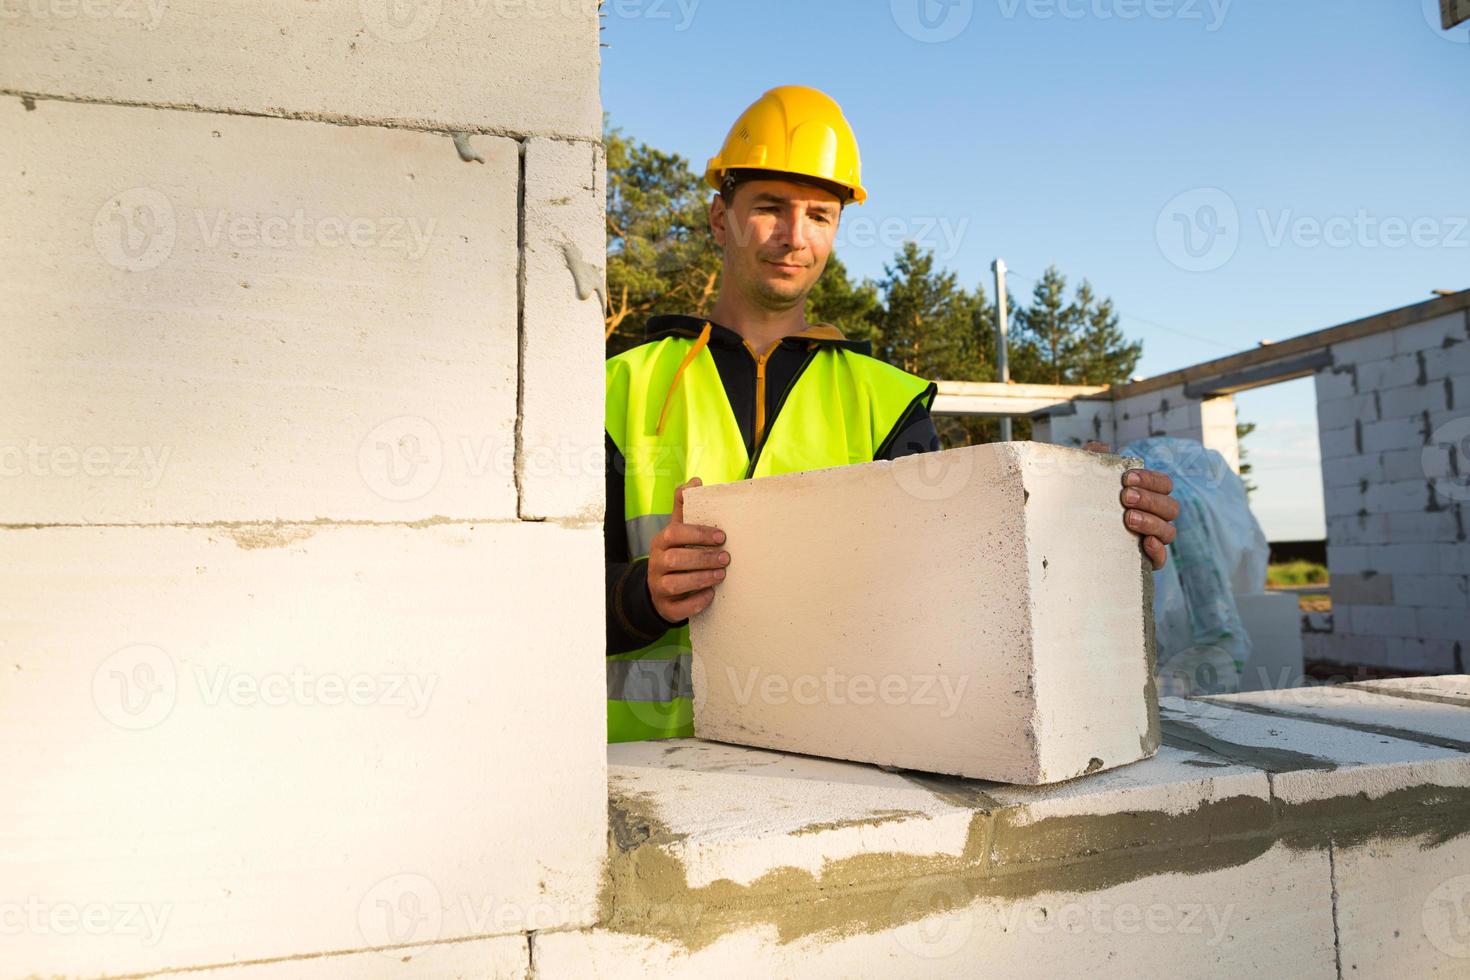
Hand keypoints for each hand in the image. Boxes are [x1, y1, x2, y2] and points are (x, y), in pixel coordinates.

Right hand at [646, 477, 729, 621]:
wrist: (660, 589)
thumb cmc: (676, 554)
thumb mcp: (677, 530)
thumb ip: (684, 507)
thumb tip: (696, 481)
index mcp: (661, 542)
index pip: (674, 533)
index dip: (698, 534)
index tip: (721, 537)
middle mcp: (656, 563)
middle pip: (675, 559)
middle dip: (703, 558)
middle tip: (726, 558)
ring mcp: (658, 587)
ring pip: (675, 584)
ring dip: (701, 579)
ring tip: (721, 575)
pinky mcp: (665, 607)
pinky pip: (678, 608)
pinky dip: (695, 602)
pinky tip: (711, 596)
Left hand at [1083, 442, 1179, 570]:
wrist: (1067, 539)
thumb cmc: (1082, 503)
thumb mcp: (1083, 482)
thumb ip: (1092, 461)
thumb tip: (1101, 446)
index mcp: (1147, 495)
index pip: (1164, 484)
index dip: (1150, 479)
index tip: (1126, 478)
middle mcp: (1155, 517)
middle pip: (1170, 506)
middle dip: (1150, 499)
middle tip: (1125, 497)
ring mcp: (1152, 540)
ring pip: (1169, 531)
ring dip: (1151, 522)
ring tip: (1128, 518)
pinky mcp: (1144, 563)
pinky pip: (1162, 560)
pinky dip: (1158, 551)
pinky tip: (1146, 543)